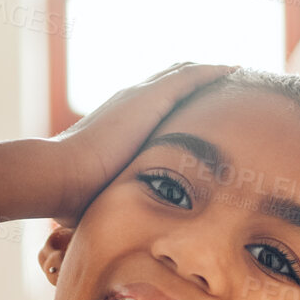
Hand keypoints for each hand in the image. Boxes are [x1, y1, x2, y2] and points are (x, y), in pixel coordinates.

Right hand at [50, 61, 238, 224]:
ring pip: (183, 73)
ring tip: (240, 73)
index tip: (202, 110)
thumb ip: (117, 200)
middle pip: (171, 81)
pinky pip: (191, 75)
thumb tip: (119, 229)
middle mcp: (129, 102)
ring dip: (211, 73)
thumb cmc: (75, 196)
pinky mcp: (150, 97)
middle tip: (229, 84)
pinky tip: (237, 70)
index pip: (155, 104)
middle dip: (199, 82)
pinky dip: (214, 71)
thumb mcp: (105, 194)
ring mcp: (139, 96)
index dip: (179, 102)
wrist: (59, 176)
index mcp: (120, 123)